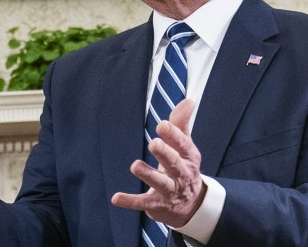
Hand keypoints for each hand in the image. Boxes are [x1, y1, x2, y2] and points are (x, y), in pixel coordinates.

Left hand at [111, 99, 206, 227]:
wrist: (191, 206)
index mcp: (189, 157)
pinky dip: (130, 201)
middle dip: (164, 154)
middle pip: (174, 163)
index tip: (162, 125)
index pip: (183, 144)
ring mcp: (170, 191)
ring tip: (135, 166)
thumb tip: (188, 100)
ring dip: (148, 175)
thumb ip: (181, 124)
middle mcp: (181, 175)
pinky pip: (143, 203)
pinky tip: (116, 198)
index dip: (173, 135)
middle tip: (153, 143)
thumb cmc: (183, 168)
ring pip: (160, 183)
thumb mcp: (185, 147)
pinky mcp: (156, 205)